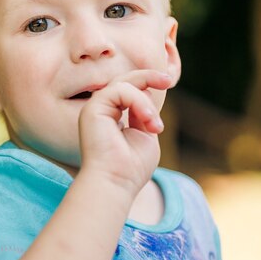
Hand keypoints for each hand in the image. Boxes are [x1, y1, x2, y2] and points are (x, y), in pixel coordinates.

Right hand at [78, 70, 171, 194]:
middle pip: (124, 80)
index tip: (168, 82)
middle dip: (148, 76)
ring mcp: (94, 108)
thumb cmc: (131, 168)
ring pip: (124, 84)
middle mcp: (100, 110)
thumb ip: (145, 114)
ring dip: (146, 102)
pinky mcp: (92, 109)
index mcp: (111, 116)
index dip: (147, 83)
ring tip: (155, 126)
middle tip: (168, 80)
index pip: (129, 90)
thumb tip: (147, 93)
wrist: (116, 183)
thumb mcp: (145, 135)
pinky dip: (138, 102)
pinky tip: (147, 120)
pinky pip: (119, 90)